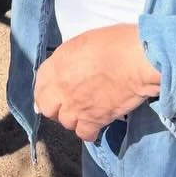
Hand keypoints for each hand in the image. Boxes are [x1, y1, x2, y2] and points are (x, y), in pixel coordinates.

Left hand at [33, 25, 160, 144]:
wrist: (136, 60)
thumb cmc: (115, 42)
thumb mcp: (82, 43)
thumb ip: (68, 59)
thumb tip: (64, 71)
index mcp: (56, 65)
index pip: (39, 84)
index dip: (46, 91)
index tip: (53, 94)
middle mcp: (60, 88)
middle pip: (47, 108)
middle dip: (56, 108)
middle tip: (70, 103)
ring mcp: (75, 107)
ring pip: (65, 122)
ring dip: (74, 118)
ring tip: (87, 111)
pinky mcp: (93, 120)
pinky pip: (84, 134)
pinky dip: (90, 131)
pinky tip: (96, 123)